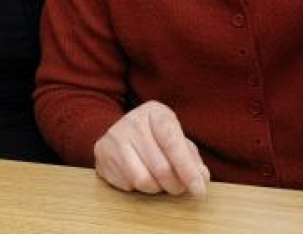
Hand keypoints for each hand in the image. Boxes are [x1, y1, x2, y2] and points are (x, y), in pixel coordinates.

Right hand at [94, 101, 209, 195]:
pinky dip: (139, 188)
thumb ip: (191, 158)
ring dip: (157, 189)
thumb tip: (201, 179)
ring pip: (143, 180)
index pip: (173, 143)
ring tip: (159, 181)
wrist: (120, 130)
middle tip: (179, 188)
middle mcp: (132, 121)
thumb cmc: (155, 137)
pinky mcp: (101, 153)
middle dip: (175, 185)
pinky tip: (140, 174)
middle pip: (161, 168)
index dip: (188, 170)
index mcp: (155, 112)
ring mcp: (114, 137)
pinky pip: (127, 184)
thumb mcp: (176, 139)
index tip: (199, 190)